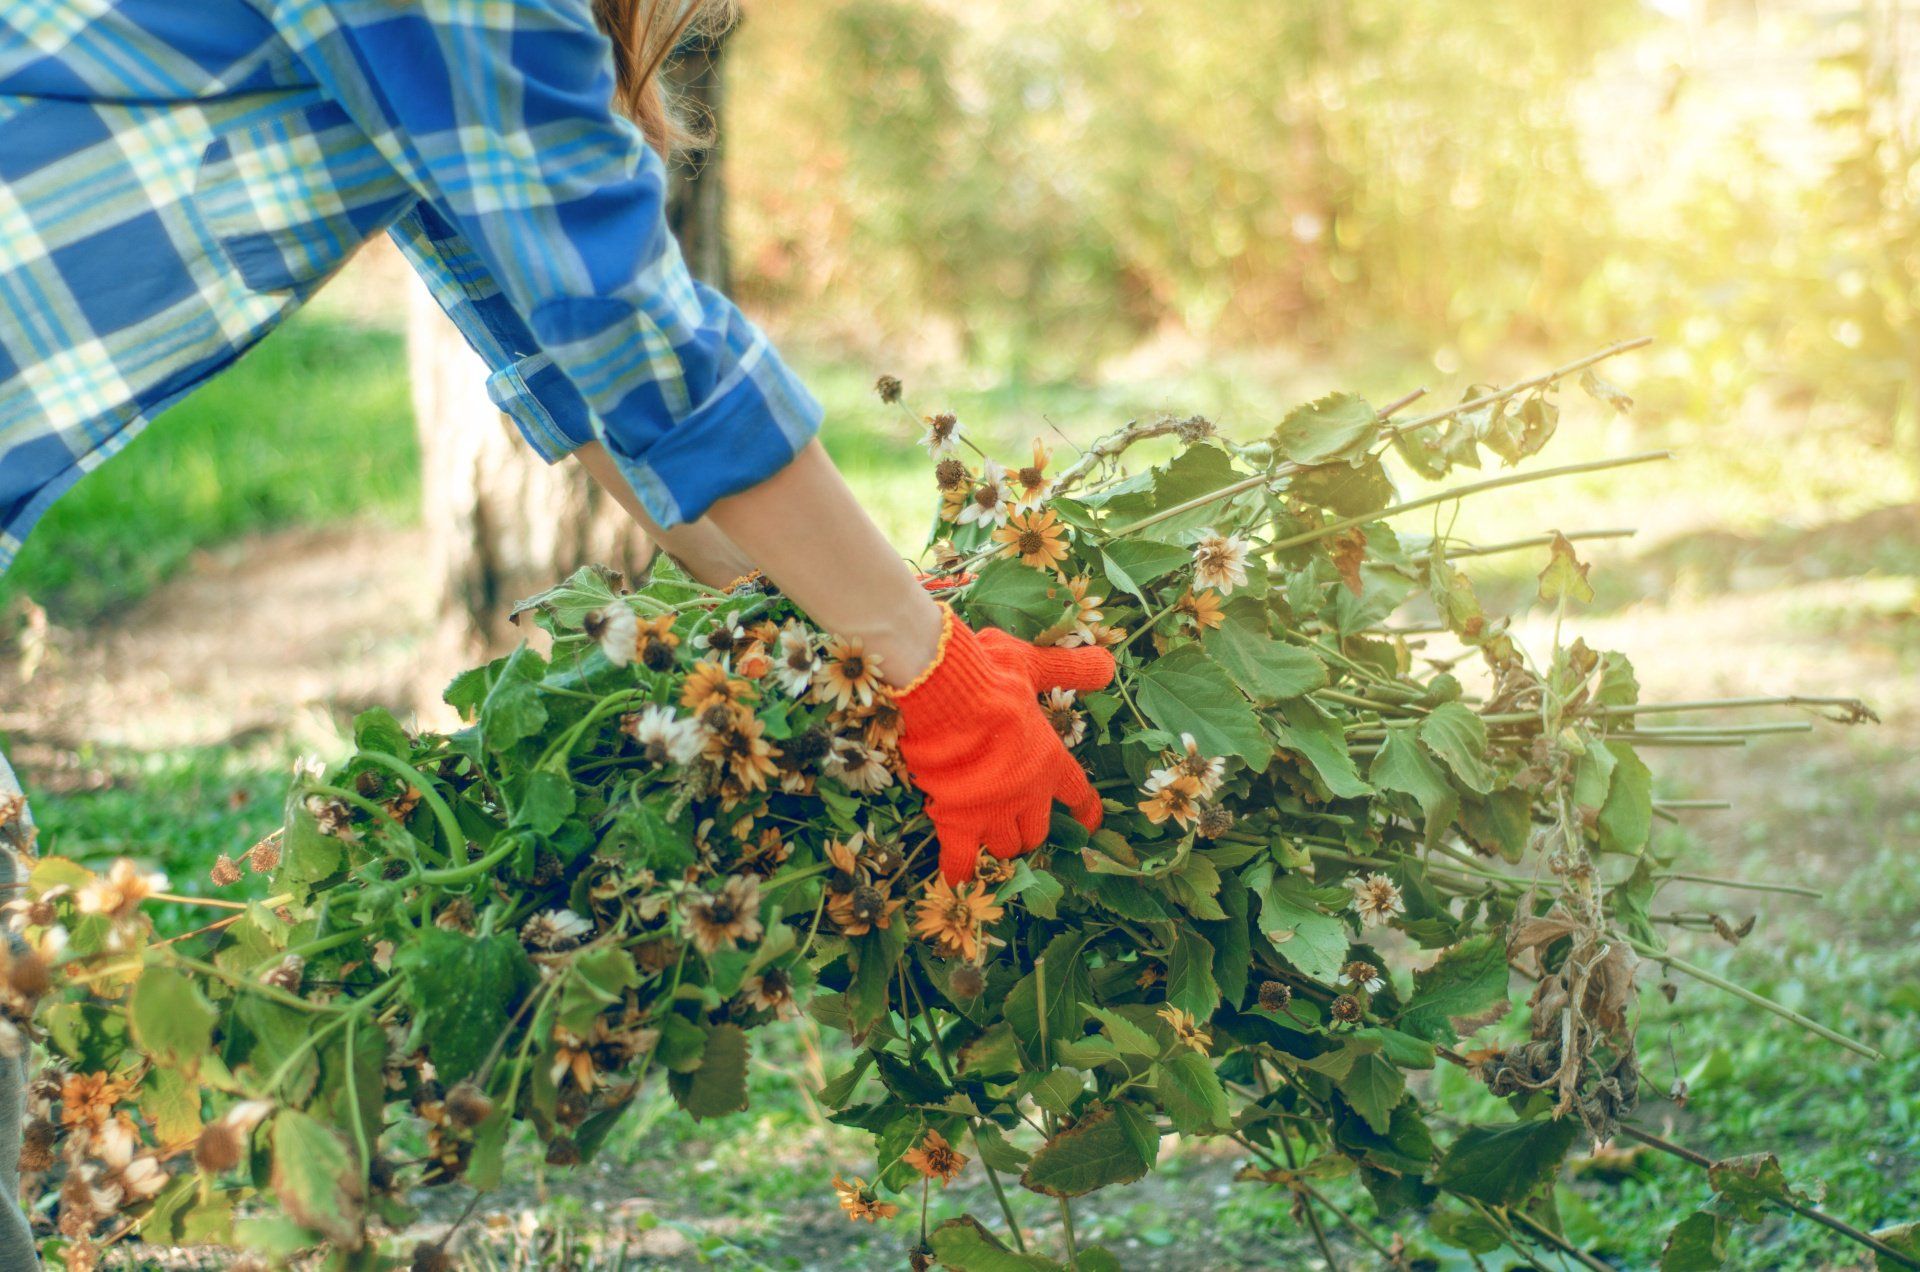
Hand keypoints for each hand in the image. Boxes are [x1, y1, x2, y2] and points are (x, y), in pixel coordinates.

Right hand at [893, 607, 1114, 883]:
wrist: (947, 693)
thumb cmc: (992, 676)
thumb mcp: (1035, 664)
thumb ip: (1069, 669)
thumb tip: (1107, 663)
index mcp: (1050, 760)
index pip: (1077, 793)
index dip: (1084, 809)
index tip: (1089, 823)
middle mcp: (1027, 794)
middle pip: (1035, 831)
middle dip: (1028, 830)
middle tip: (1016, 822)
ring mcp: (993, 812)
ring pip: (1004, 847)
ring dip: (998, 844)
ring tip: (986, 838)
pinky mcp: (958, 821)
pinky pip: (961, 857)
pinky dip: (960, 870)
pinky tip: (957, 879)